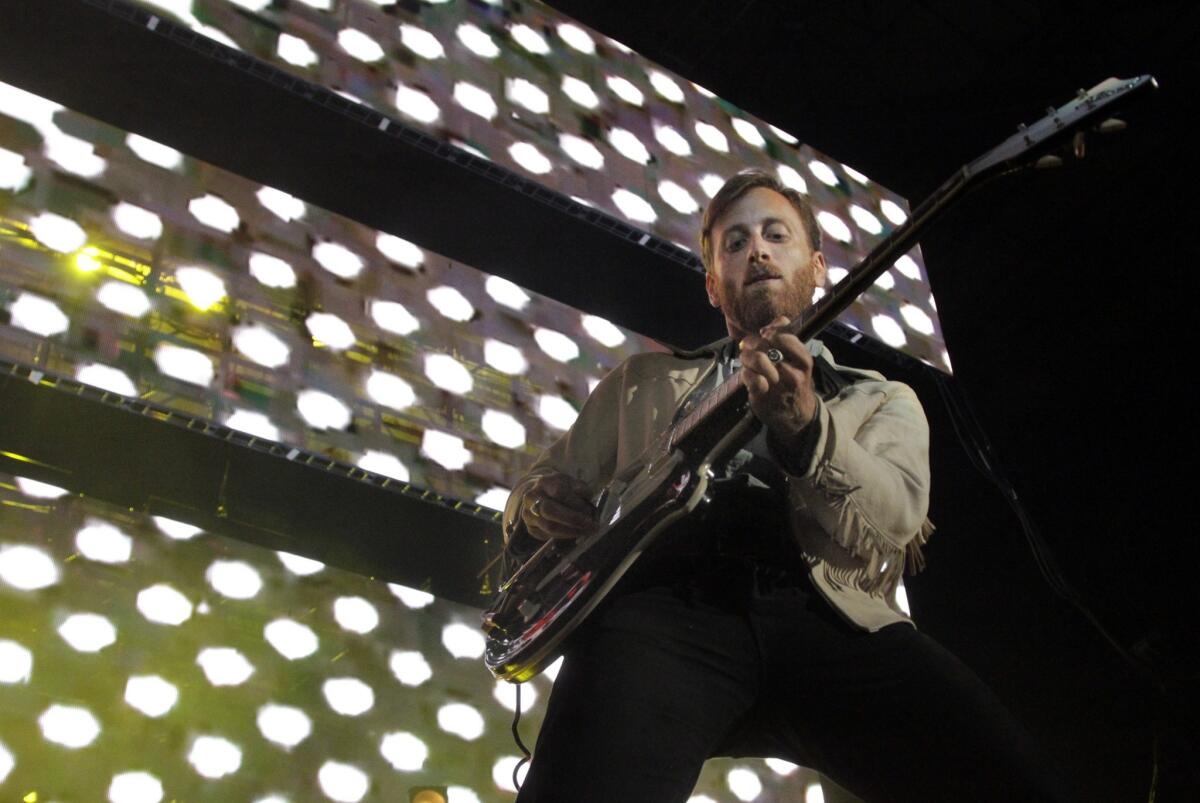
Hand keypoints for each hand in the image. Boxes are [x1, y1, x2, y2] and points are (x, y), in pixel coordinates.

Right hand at [520, 473, 596, 540]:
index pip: (559, 492)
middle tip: (592, 526)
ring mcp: (528, 514)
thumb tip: (586, 499)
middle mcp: (532, 498)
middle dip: (574, 520)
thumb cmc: (559, 488)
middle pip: (550, 511)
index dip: (575, 502)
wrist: (538, 494)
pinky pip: (548, 535)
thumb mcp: (571, 482)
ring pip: (550, 527)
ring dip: (572, 531)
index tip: (589, 510)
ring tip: (587, 531)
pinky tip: (575, 532)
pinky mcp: (530, 528)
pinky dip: (565, 536)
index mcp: (544, 482)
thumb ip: (581, 488)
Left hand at [739, 315, 817, 439]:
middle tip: (748, 346)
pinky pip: (750, 377)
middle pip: (767, 345)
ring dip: (746, 356)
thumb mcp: (799, 361)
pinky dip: (745, 373)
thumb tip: (775, 322)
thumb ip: (788, 337)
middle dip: (752, 342)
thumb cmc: (794, 382)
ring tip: (747, 359)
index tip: (765, 334)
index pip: (787, 336)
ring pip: (758, 359)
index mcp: (804, 360)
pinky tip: (748, 375)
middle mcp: (794, 373)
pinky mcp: (763, 396)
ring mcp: (778, 386)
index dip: (771, 331)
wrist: (797, 416)